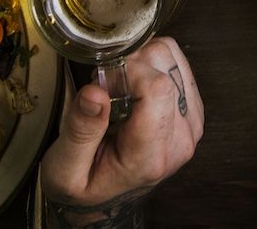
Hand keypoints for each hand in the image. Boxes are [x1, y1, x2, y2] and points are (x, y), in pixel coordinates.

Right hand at [40, 37, 202, 227]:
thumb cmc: (85, 185)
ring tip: (118, 90)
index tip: (101, 84)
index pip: (157, 89)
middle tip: (105, 89)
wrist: (105, 200)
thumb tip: (95, 92)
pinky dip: (151, 65)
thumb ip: (80, 130)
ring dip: (140, 63)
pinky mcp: (191, 110)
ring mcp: (190, 123)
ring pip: (171, 58)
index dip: (125, 73)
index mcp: (151, 155)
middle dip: (129, 66)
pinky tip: (133, 88)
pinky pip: (176, 63)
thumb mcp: (65, 169)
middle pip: (164, 69)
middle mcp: (179, 138)